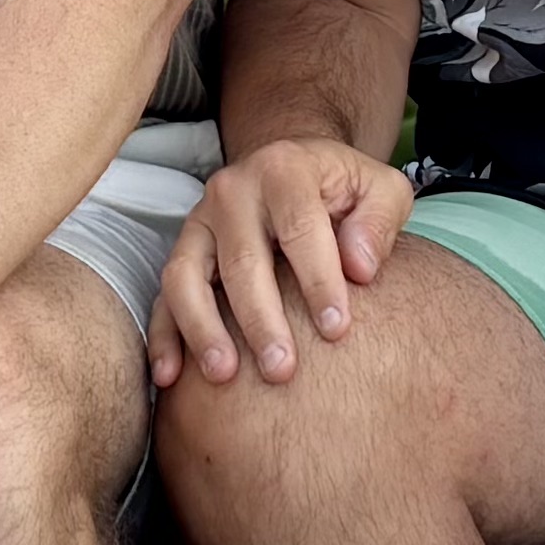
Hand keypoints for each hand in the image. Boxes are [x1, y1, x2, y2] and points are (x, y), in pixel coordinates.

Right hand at [147, 140, 411, 389]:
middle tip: (282, 370)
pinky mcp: (182, 250)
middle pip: (241, 260)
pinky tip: (169, 376)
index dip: (318, 282)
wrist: (292, 169)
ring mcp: (199, 221)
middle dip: (260, 319)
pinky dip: (163, 335)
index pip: (299, 228)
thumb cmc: (344, 190)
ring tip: (224, 375)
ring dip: (203, 329)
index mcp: (284, 169)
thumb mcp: (382, 190)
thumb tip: (360, 268)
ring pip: (187, 276)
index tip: (337, 330)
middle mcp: (233, 191)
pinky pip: (163, 294)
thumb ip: (379, 223)